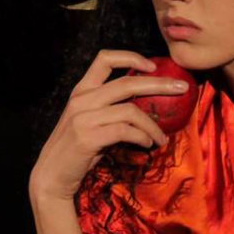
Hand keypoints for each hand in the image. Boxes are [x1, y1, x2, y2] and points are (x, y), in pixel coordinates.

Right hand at [28, 49, 190, 201]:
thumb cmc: (76, 151)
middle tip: (182, 88)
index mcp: (81, 91)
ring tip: (162, 138)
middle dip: (159, 84)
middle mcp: (81, 99)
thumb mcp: (89, 122)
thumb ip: (109, 110)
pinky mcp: (87, 137)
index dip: (131, 57)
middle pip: (127, 83)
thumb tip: (146, 106)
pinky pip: (125, 131)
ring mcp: (83, 118)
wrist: (51, 176)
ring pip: (130, 111)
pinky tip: (148, 144)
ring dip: (153, 125)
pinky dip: (142, 137)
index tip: (153, 65)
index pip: (104, 59)